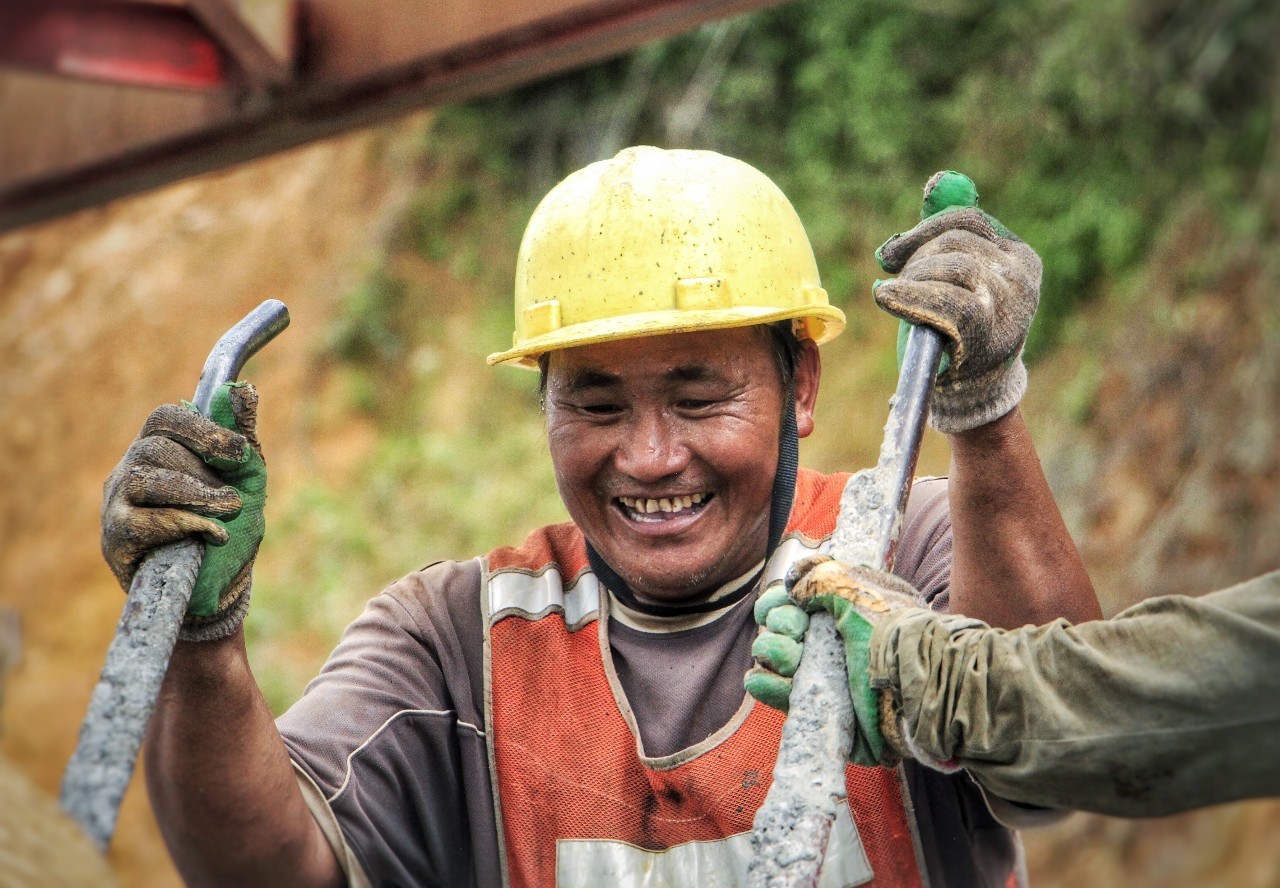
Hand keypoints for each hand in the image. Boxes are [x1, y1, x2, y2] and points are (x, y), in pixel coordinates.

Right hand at [101, 382, 265, 640]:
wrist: (216, 587)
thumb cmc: (228, 526)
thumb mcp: (246, 480)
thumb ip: (243, 435)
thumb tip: (247, 390)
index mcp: (159, 449)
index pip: (164, 418)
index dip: (202, 429)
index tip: (240, 453)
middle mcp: (130, 470)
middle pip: (154, 447)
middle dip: (204, 471)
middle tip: (235, 499)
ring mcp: (116, 505)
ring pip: (142, 479)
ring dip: (193, 494)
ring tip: (227, 511)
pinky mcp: (116, 541)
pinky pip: (141, 521)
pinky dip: (182, 523)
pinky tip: (211, 534)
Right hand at [745, 555, 920, 764]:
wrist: (915, 686)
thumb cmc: (892, 634)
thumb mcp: (857, 590)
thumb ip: (820, 578)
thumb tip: (791, 586)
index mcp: (840, 607)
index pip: (793, 597)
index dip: (780, 596)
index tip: (786, 598)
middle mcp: (828, 637)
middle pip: (778, 623)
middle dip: (781, 621)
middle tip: (797, 629)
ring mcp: (819, 671)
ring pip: (769, 654)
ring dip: (773, 648)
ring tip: (793, 658)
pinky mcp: (813, 703)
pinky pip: (771, 691)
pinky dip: (764, 683)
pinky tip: (770, 677)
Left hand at [873, 171, 1040, 433]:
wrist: (971, 395)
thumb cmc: (957, 335)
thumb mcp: (957, 280)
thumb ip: (948, 235)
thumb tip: (937, 184)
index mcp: (1019, 257)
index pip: (968, 220)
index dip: (923, 229)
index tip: (891, 253)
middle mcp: (1020, 276)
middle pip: (956, 241)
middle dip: (915, 258)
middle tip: (896, 282)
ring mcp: (1007, 301)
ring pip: (951, 265)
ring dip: (912, 279)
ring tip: (899, 299)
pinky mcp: (984, 327)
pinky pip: (942, 299)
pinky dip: (908, 295)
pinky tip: (887, 297)